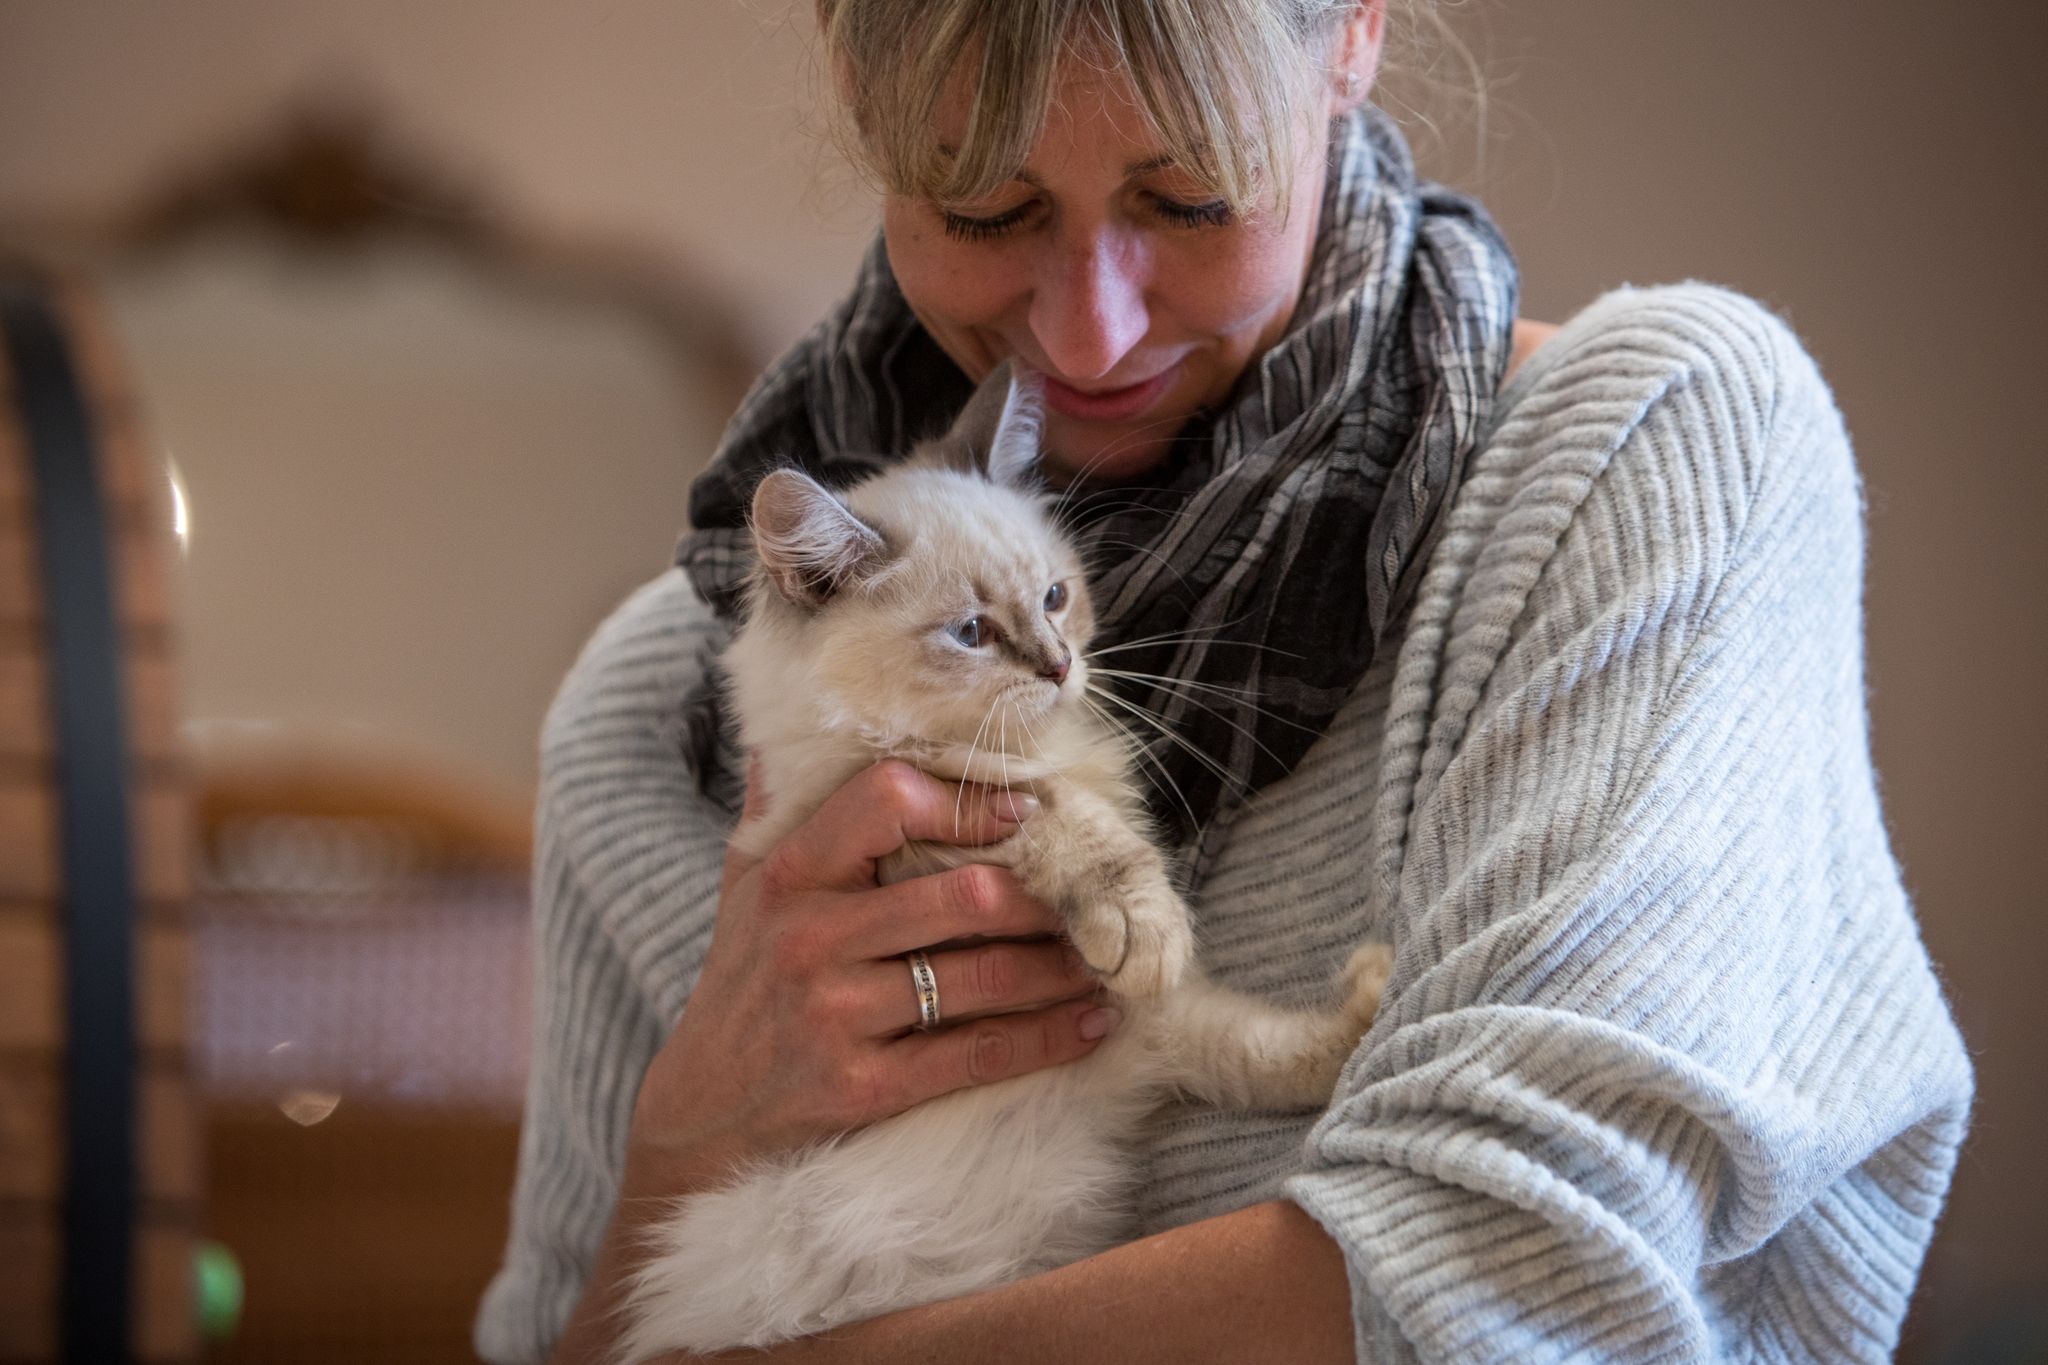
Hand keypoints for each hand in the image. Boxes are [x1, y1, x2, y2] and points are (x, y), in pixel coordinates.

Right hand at [622, 758, 1116, 1199]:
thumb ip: (781, 806)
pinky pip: (979, 1053)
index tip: (1027, 812)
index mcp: (791, 872)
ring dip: (1063, 967)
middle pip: (963, 895)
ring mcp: (838, 1013)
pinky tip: (1091, 1025)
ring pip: (984, 975)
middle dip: (1045, 896)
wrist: (699, 1118)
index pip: (888, 800)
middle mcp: (812, 936)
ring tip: (1107, 955)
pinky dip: (1048, 1037)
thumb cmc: (739, 985)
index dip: (969, 802)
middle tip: (1094, 892)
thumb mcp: (743, 885)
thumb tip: (800, 719)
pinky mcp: (864, 1086)